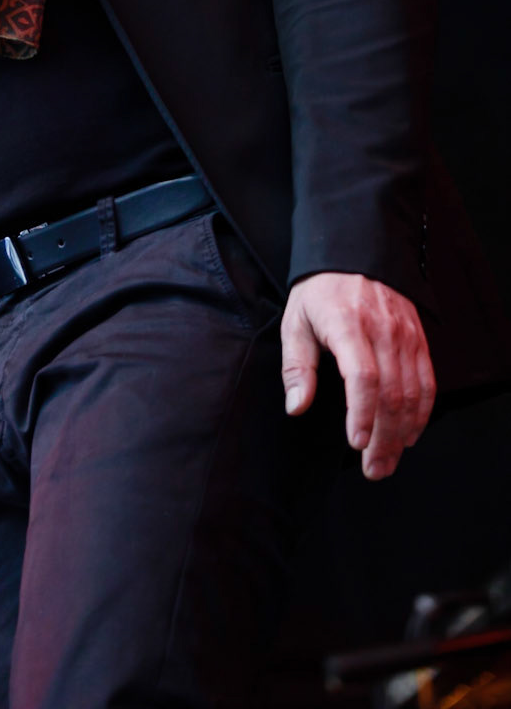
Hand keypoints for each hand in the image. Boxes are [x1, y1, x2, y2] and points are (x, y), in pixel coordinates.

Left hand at [281, 272, 434, 478]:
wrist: (354, 253)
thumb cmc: (320, 290)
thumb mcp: (296, 320)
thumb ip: (297, 366)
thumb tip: (296, 406)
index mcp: (348, 323)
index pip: (363, 376)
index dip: (362, 413)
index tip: (356, 443)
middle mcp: (382, 330)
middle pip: (390, 393)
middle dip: (383, 438)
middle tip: (373, 469)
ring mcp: (405, 335)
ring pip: (411, 393)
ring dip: (402, 433)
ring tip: (387, 462)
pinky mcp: (418, 339)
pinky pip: (426, 382)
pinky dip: (421, 413)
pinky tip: (409, 434)